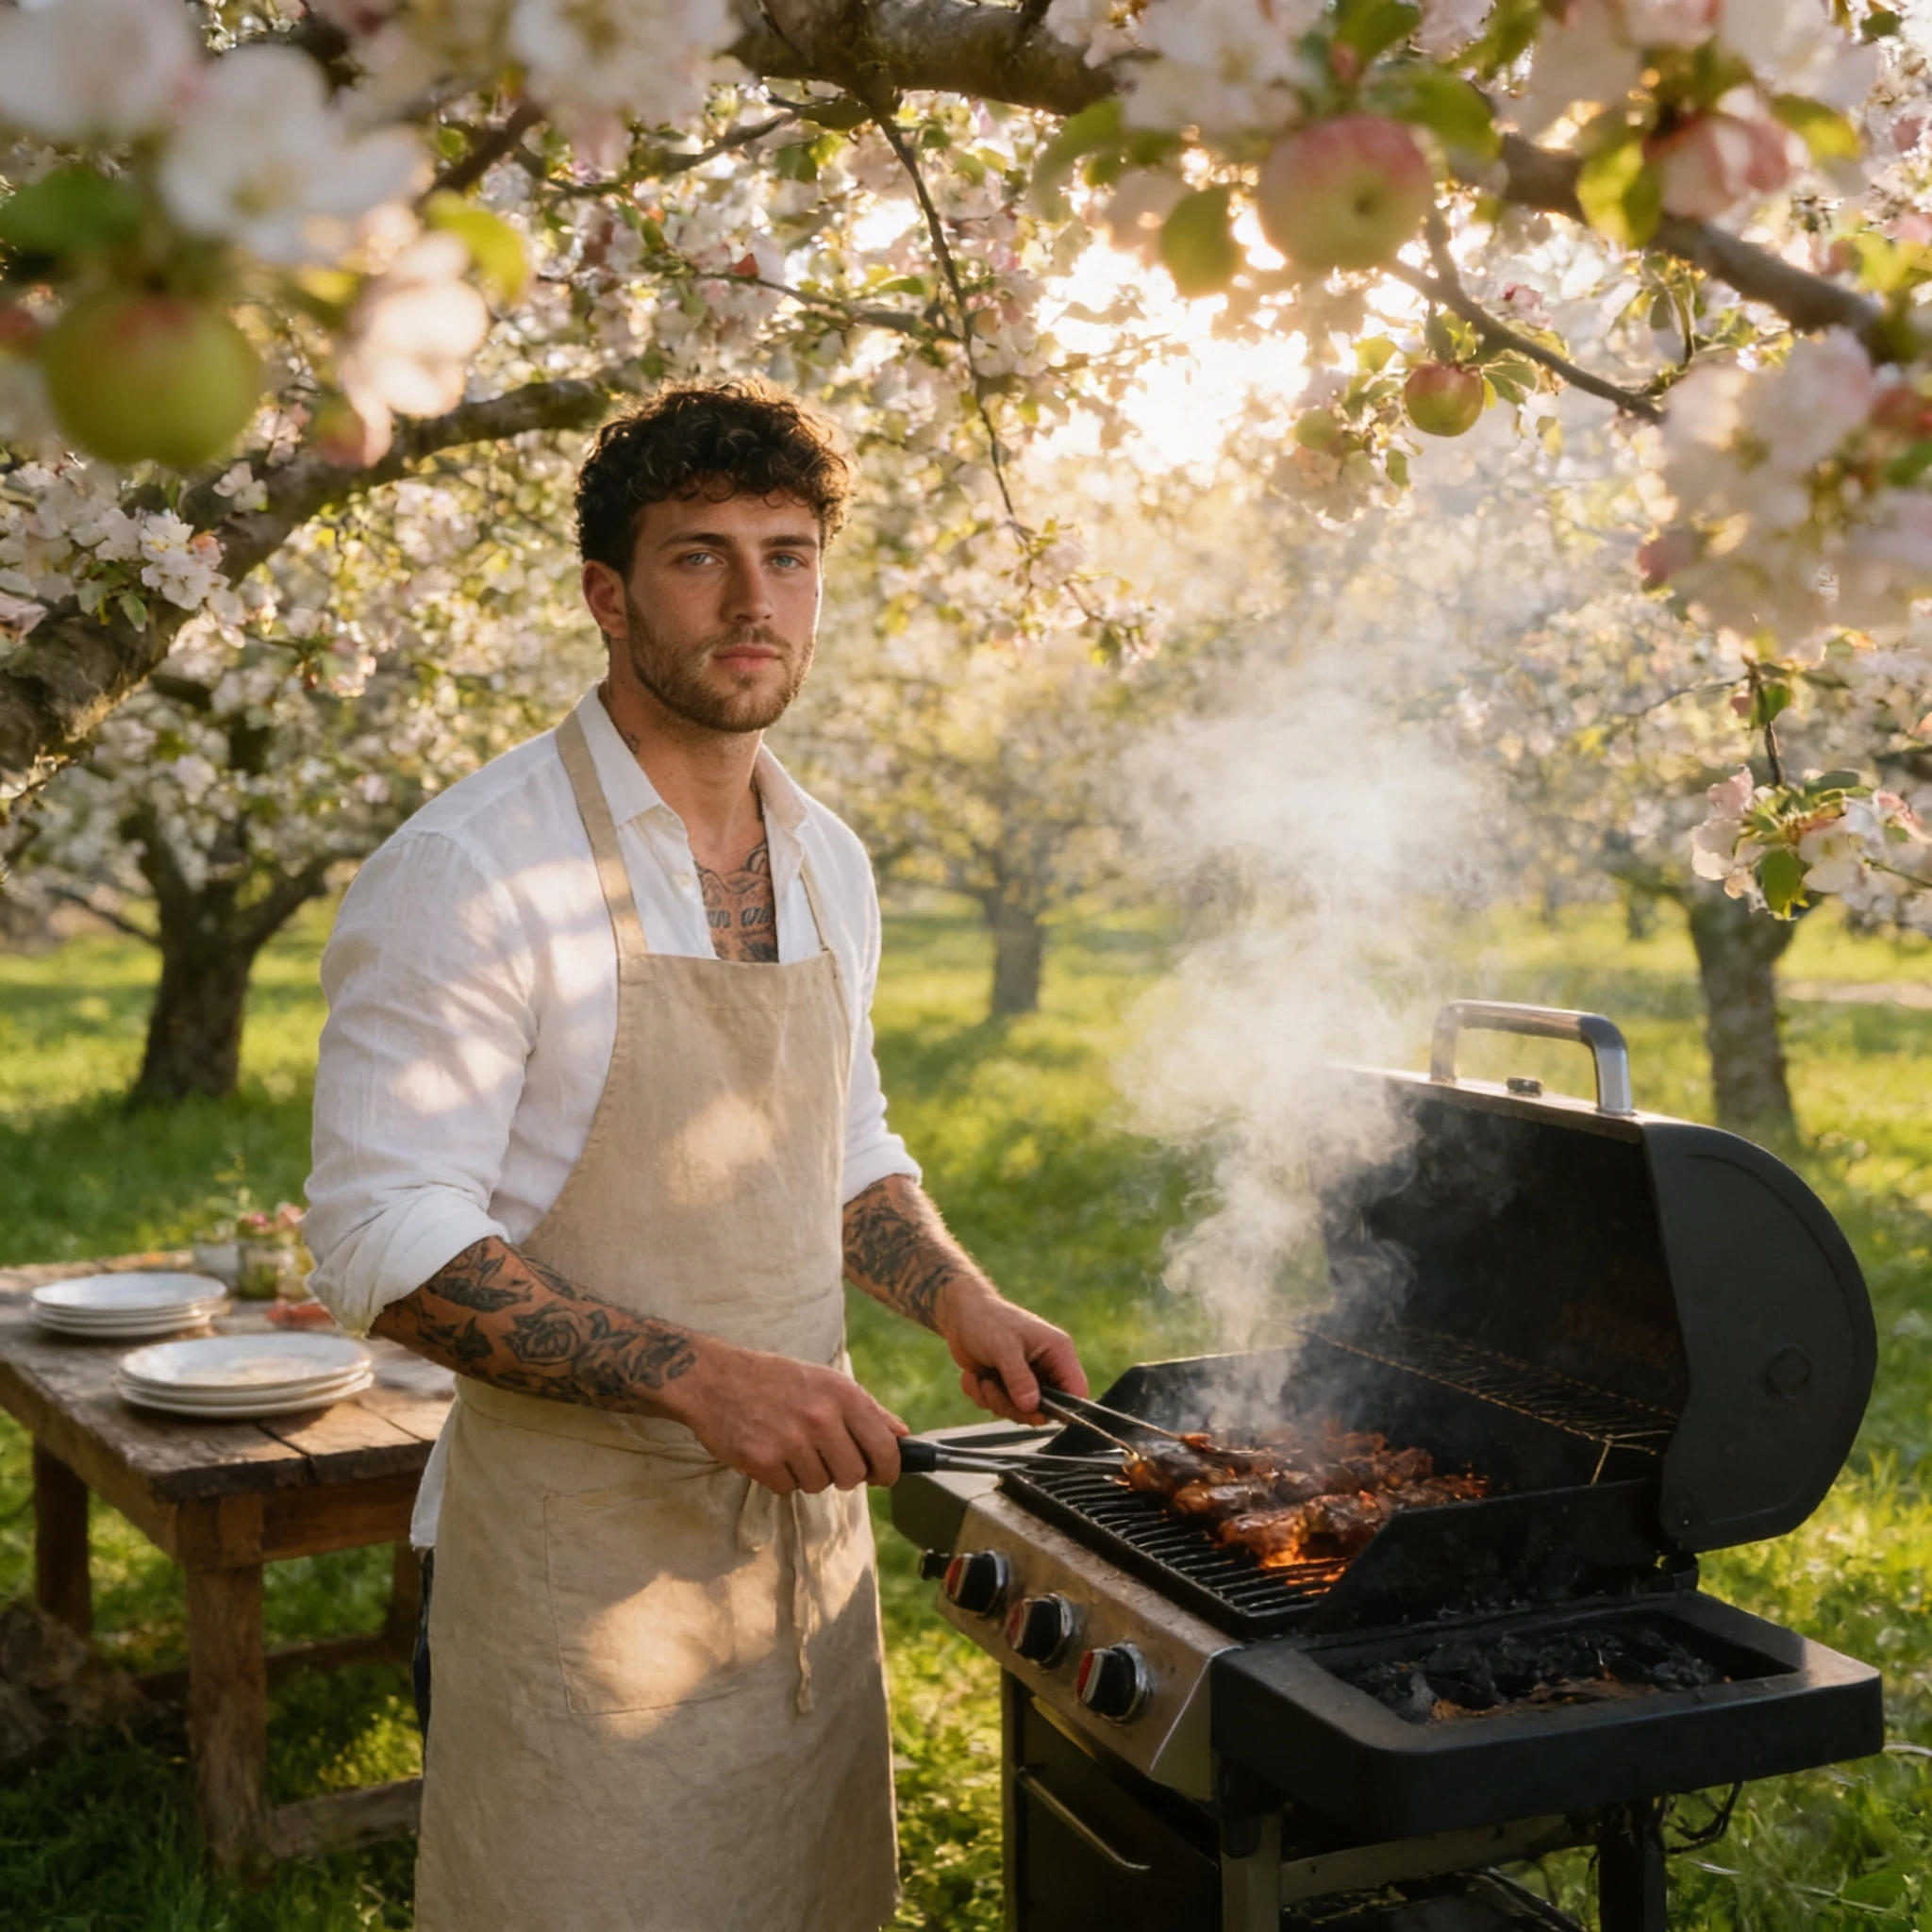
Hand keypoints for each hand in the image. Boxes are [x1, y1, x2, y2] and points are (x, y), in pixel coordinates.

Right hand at [659, 1342, 907, 1493]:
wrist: (714, 1378)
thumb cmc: (776, 1380)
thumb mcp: (826, 1381)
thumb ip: (868, 1409)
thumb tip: (902, 1435)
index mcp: (842, 1395)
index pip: (884, 1447)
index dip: (888, 1469)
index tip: (884, 1476)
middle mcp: (820, 1418)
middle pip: (853, 1475)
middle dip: (844, 1474)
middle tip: (827, 1458)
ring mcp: (790, 1441)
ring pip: (820, 1485)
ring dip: (809, 1474)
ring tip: (791, 1446)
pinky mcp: (762, 1461)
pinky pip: (788, 1489)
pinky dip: (780, 1477)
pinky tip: (770, 1451)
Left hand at [939, 1284, 1087, 1424]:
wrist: (960, 1314)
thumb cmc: (987, 1321)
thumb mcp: (1004, 1348)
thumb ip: (1019, 1379)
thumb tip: (1032, 1408)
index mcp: (1058, 1351)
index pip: (1076, 1390)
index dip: (1063, 1409)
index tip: (1034, 1412)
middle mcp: (1047, 1367)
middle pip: (1045, 1408)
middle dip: (1015, 1406)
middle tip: (992, 1388)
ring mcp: (1027, 1379)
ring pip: (1020, 1412)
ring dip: (995, 1400)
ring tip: (982, 1377)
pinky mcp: (1008, 1386)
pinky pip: (1001, 1407)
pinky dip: (983, 1396)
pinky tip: (975, 1376)